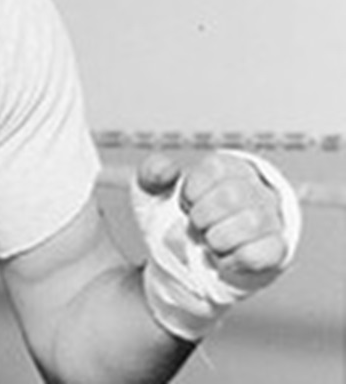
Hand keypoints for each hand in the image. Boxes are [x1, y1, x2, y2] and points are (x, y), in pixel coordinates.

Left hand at [136, 152, 288, 292]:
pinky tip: (223, 257)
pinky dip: (233, 260)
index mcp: (227, 167)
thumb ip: (153, 172)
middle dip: (202, 216)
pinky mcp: (274, 250)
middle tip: (196, 225)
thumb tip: (167, 170)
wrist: (186, 256)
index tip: (185, 203)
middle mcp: (255, 188)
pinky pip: (261, 254)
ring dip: (217, 238)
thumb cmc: (173, 215)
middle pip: (232, 196)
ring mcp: (269, 219)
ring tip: (209, 240)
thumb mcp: (155, 190)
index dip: (191, 191)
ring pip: (250, 223)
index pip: (215, 168)